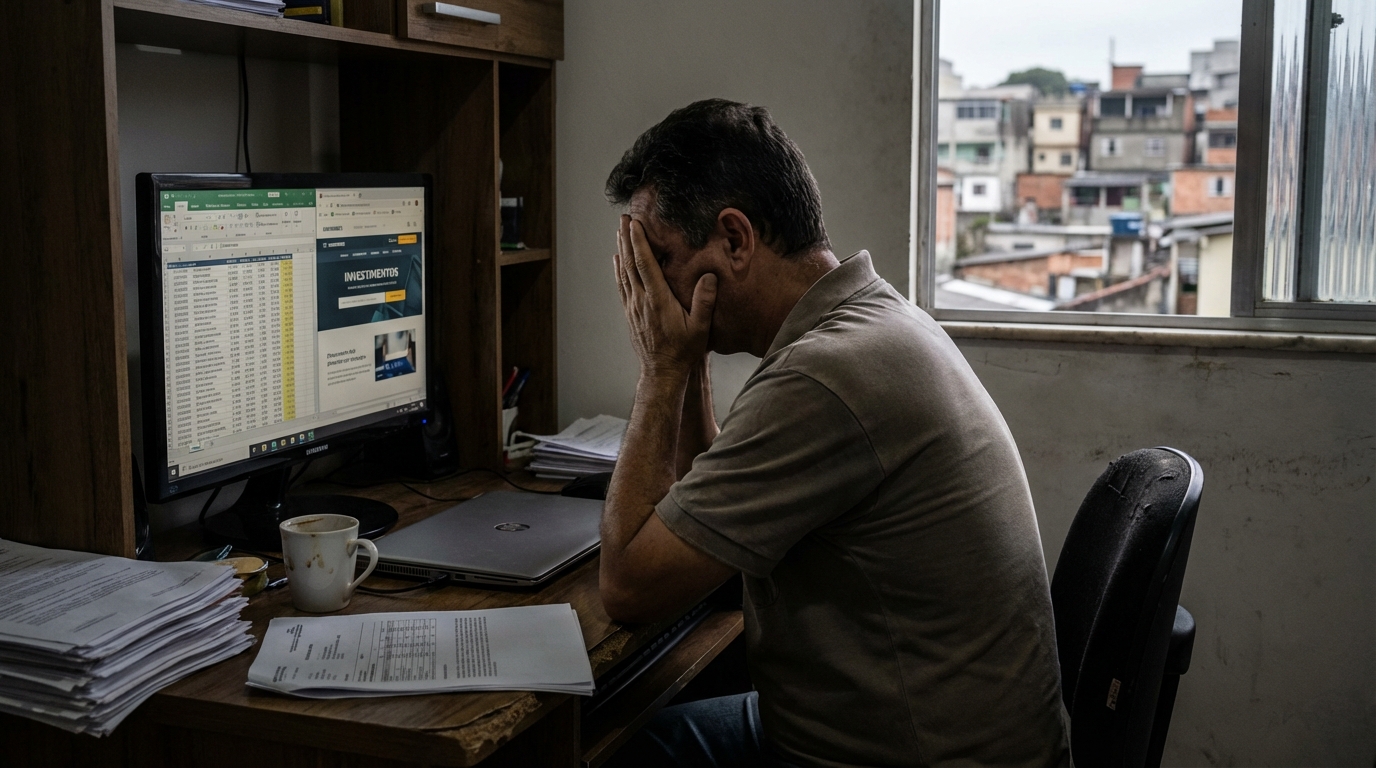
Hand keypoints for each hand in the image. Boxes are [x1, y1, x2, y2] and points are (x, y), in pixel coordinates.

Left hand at [613, 215, 716, 379]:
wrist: (662, 372)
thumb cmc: (683, 350)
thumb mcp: (700, 328)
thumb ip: (704, 301)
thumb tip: (709, 276)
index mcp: (657, 299)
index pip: (645, 264)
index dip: (639, 242)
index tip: (635, 223)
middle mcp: (641, 300)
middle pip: (630, 263)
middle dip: (627, 239)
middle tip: (624, 218)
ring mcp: (633, 307)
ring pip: (624, 272)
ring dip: (622, 250)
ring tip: (620, 232)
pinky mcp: (630, 313)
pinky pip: (622, 285)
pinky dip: (619, 269)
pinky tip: (619, 261)